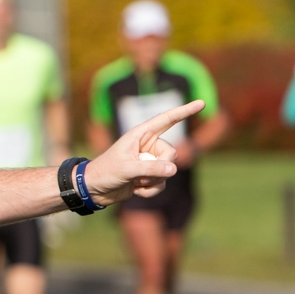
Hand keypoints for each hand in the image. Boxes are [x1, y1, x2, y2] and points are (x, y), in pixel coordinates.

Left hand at [83, 101, 200, 205]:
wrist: (92, 190)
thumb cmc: (104, 173)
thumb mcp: (126, 169)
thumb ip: (150, 168)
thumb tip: (174, 169)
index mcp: (140, 135)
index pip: (167, 120)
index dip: (185, 111)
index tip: (202, 103)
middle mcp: (148, 146)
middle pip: (172, 153)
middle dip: (160, 167)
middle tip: (139, 173)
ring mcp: (149, 162)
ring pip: (169, 171)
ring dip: (152, 181)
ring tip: (133, 182)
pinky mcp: (149, 176)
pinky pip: (162, 183)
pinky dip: (150, 190)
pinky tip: (135, 190)